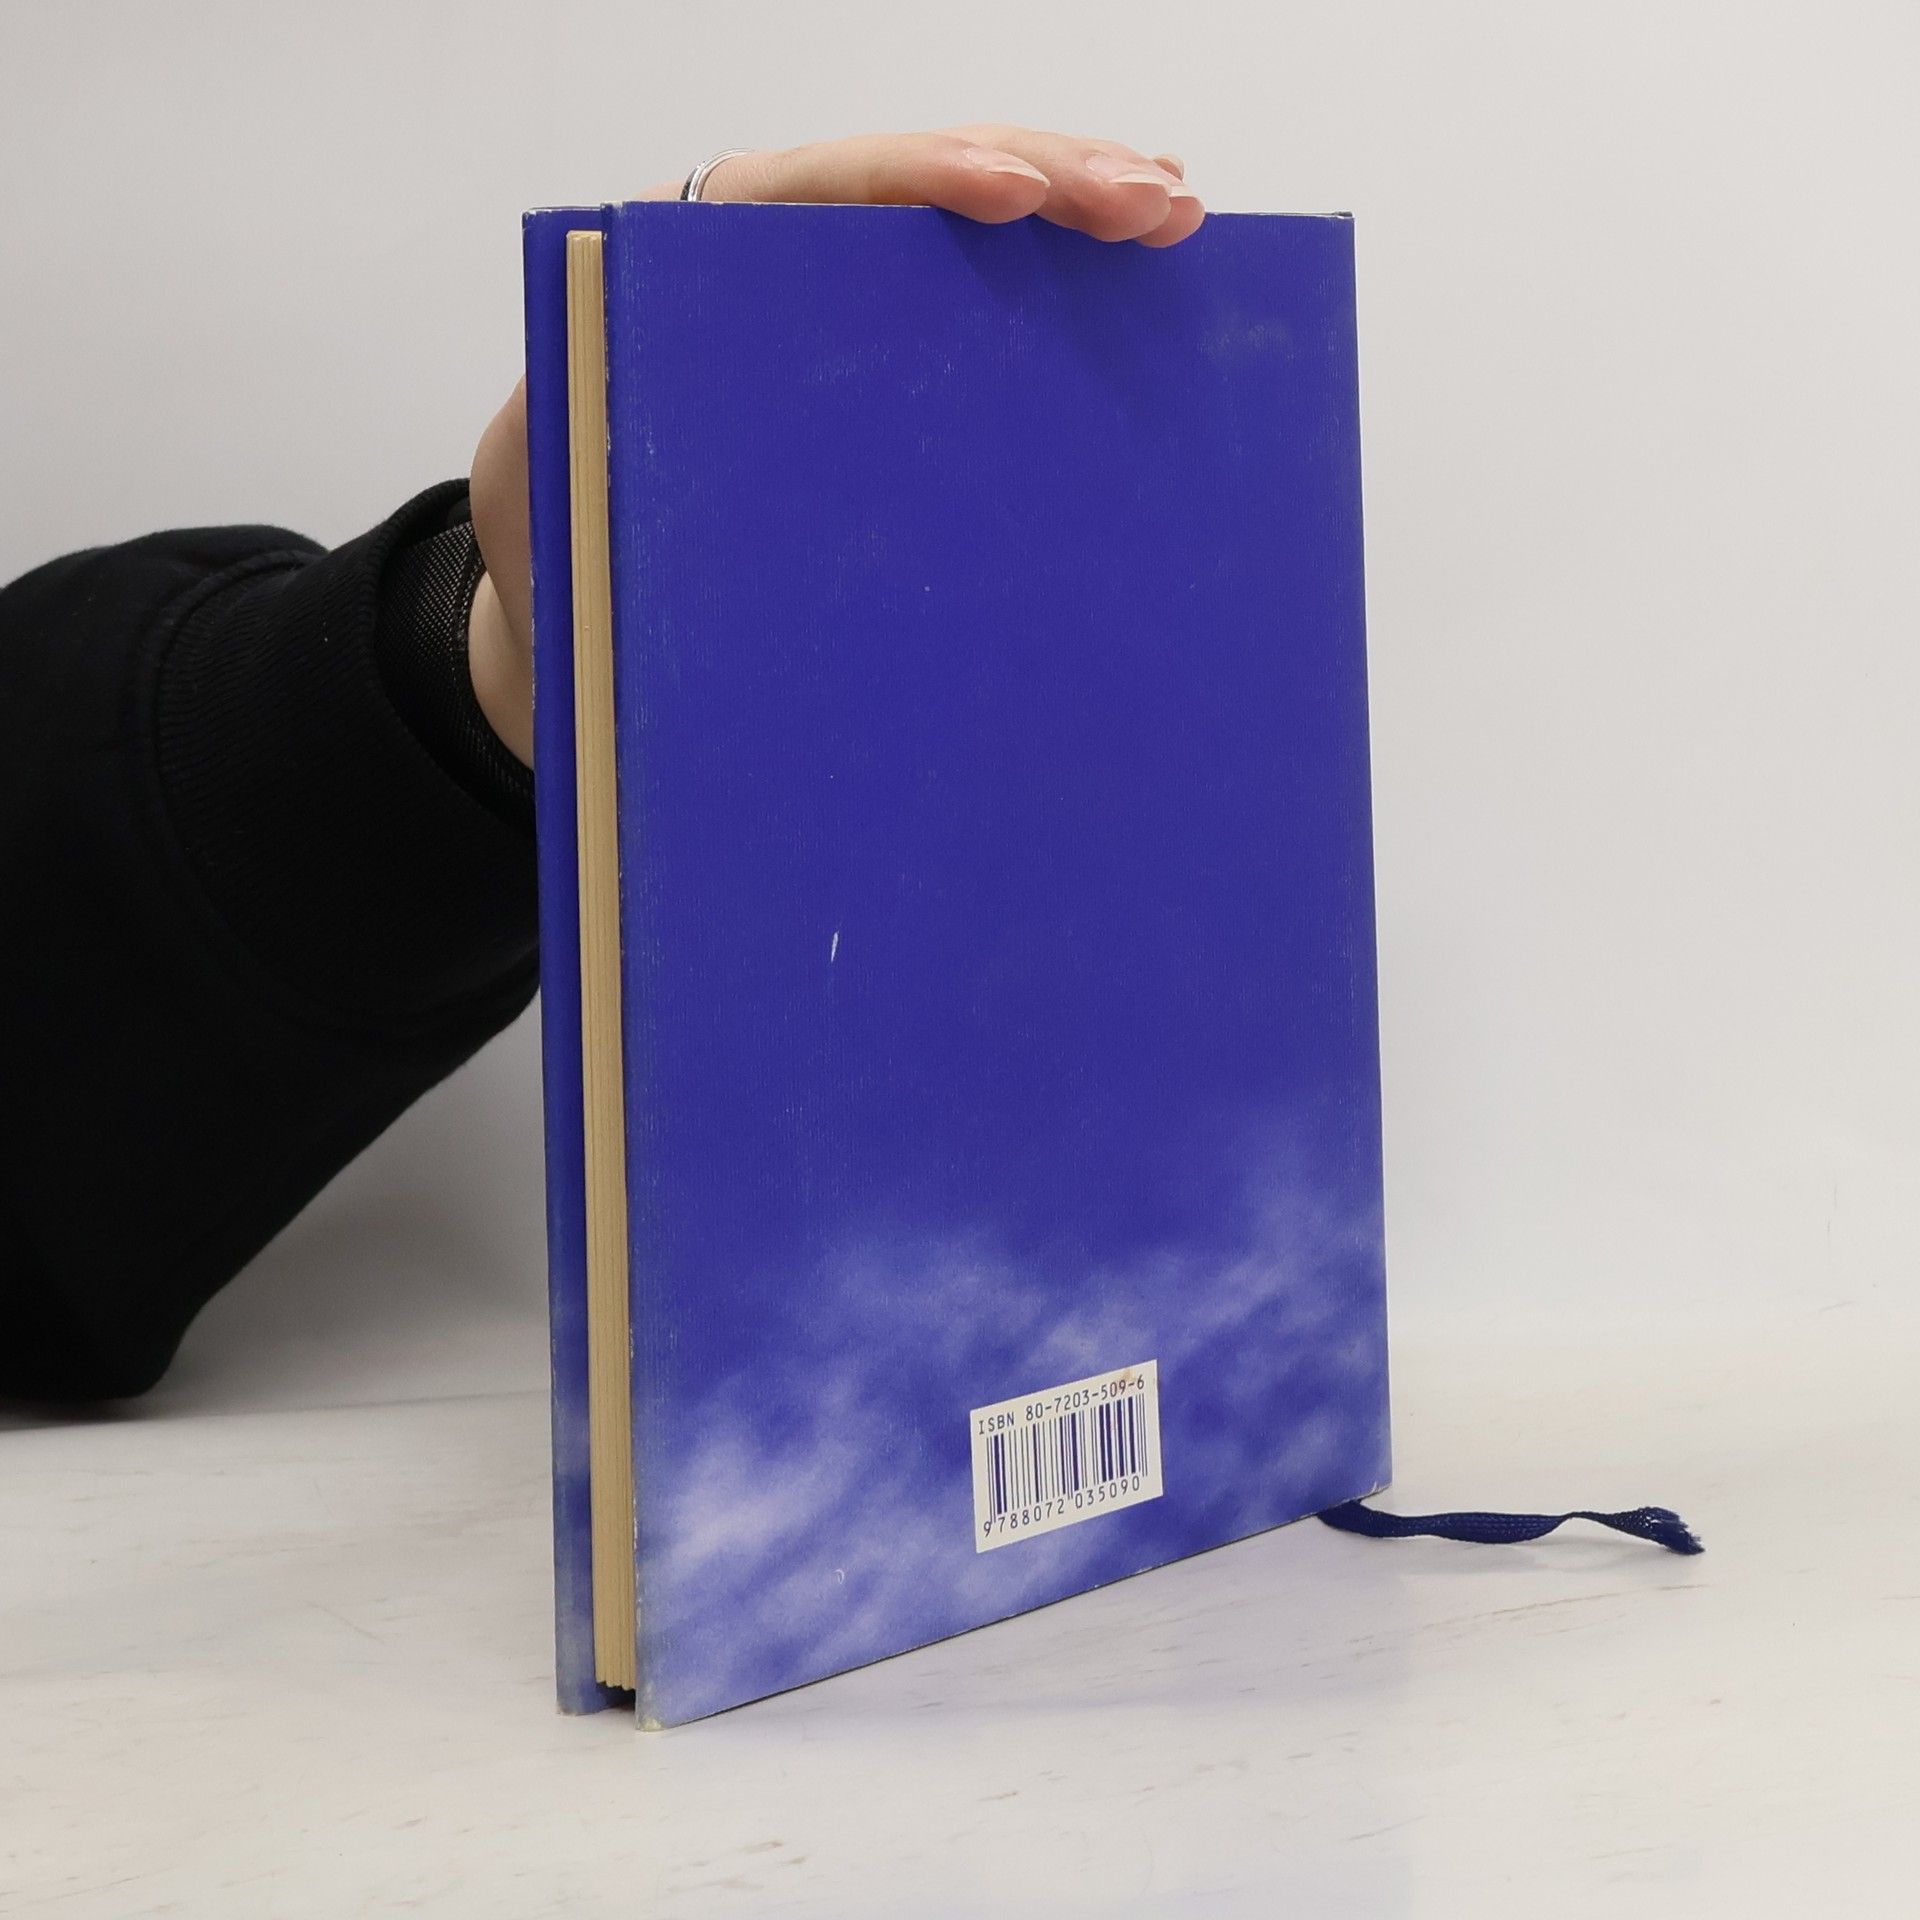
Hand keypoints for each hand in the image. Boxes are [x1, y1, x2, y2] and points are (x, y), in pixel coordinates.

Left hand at [467, 127, 1203, 762]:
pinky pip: (971, 293)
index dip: (922, 178)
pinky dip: (1053, 272)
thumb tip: (675, 476)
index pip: (818, 187)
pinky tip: (1132, 267)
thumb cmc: (564, 539)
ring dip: (1074, 206)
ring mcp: (834, 303)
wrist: (572, 583)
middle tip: (1158, 205)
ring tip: (1176, 216)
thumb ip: (595, 450)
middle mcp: (772, 258)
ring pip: (963, 221)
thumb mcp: (557, 491)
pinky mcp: (876, 358)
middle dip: (1047, 175)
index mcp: (690, 262)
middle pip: (919, 179)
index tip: (1012, 198)